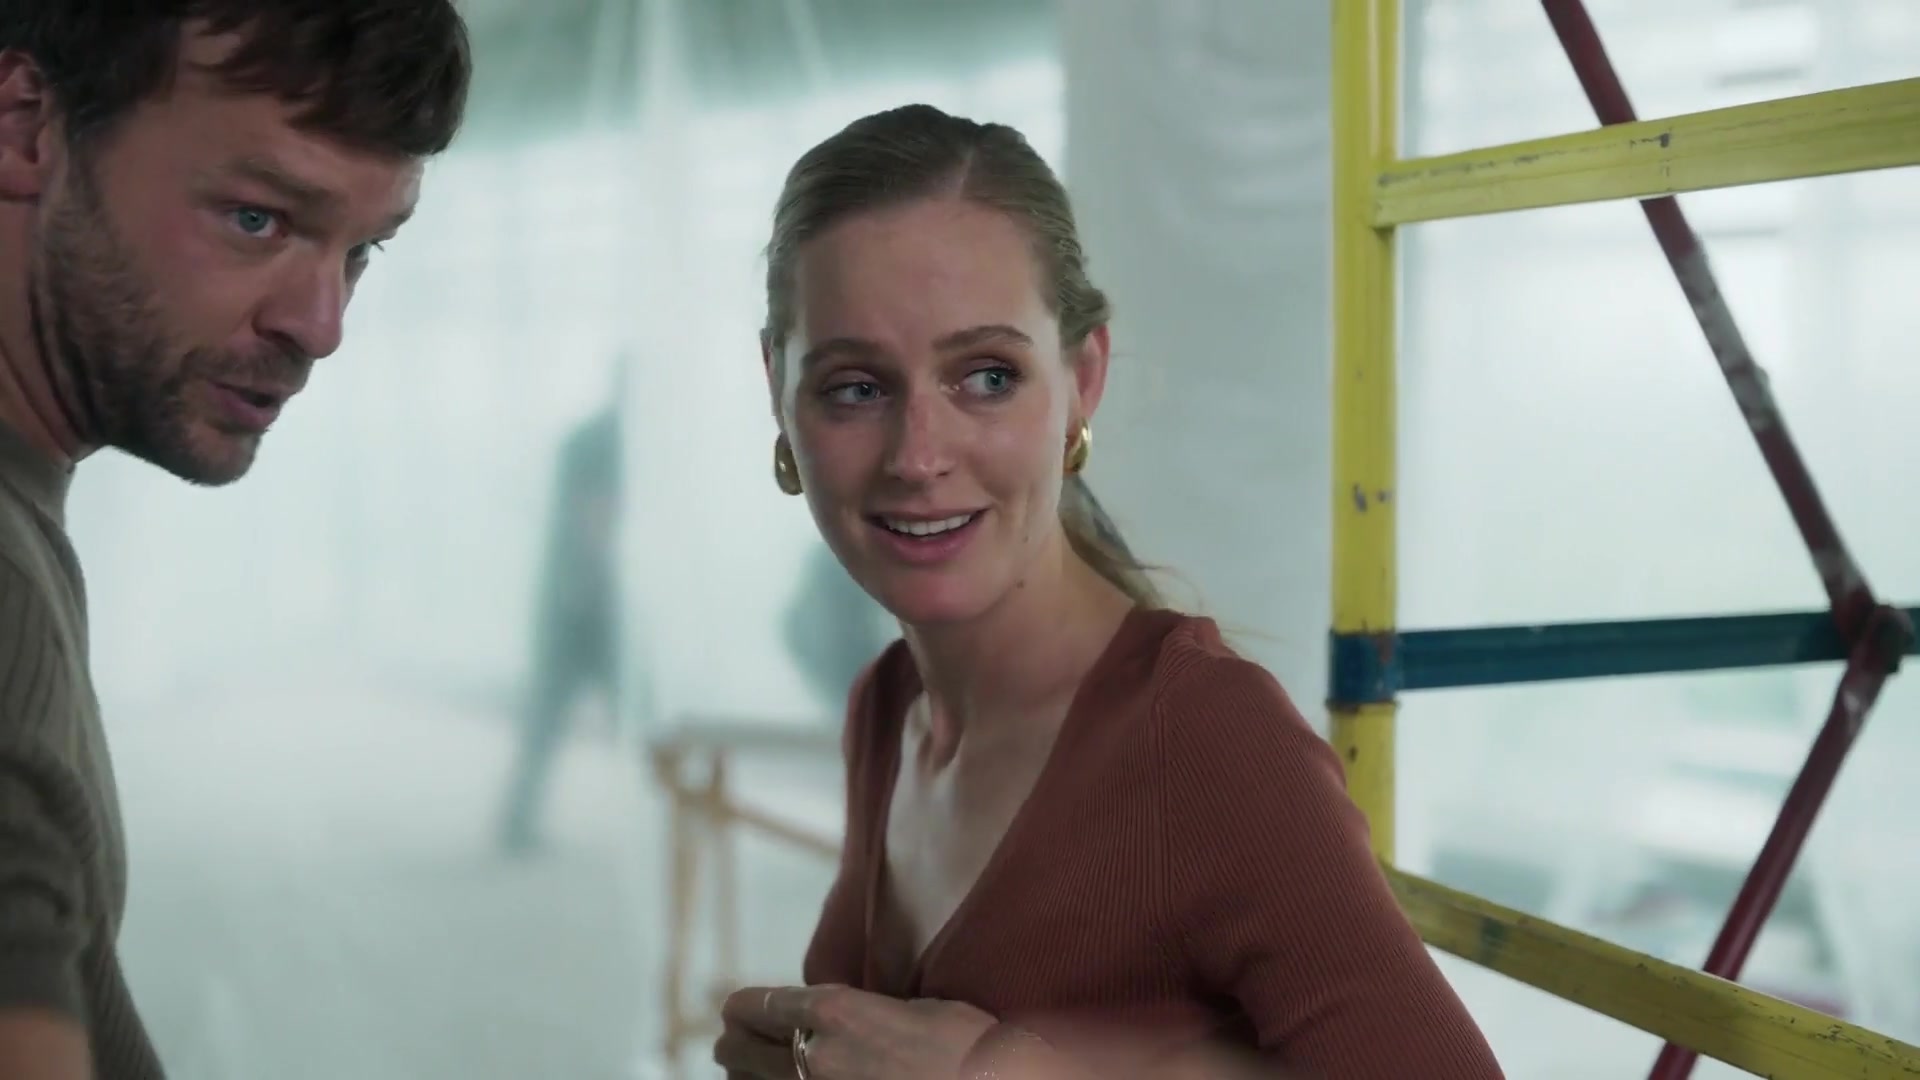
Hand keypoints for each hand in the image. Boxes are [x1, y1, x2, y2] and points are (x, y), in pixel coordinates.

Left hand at [715, 984, 994, 1079]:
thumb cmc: (968, 1049)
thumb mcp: (919, 1010)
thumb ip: (872, 1011)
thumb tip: (854, 1020)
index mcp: (837, 1013)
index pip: (762, 1005)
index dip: (743, 1008)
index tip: (734, 1009)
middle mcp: (816, 1056)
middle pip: (740, 1048)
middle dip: (735, 1042)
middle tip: (731, 1042)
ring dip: (744, 1073)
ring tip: (739, 1069)